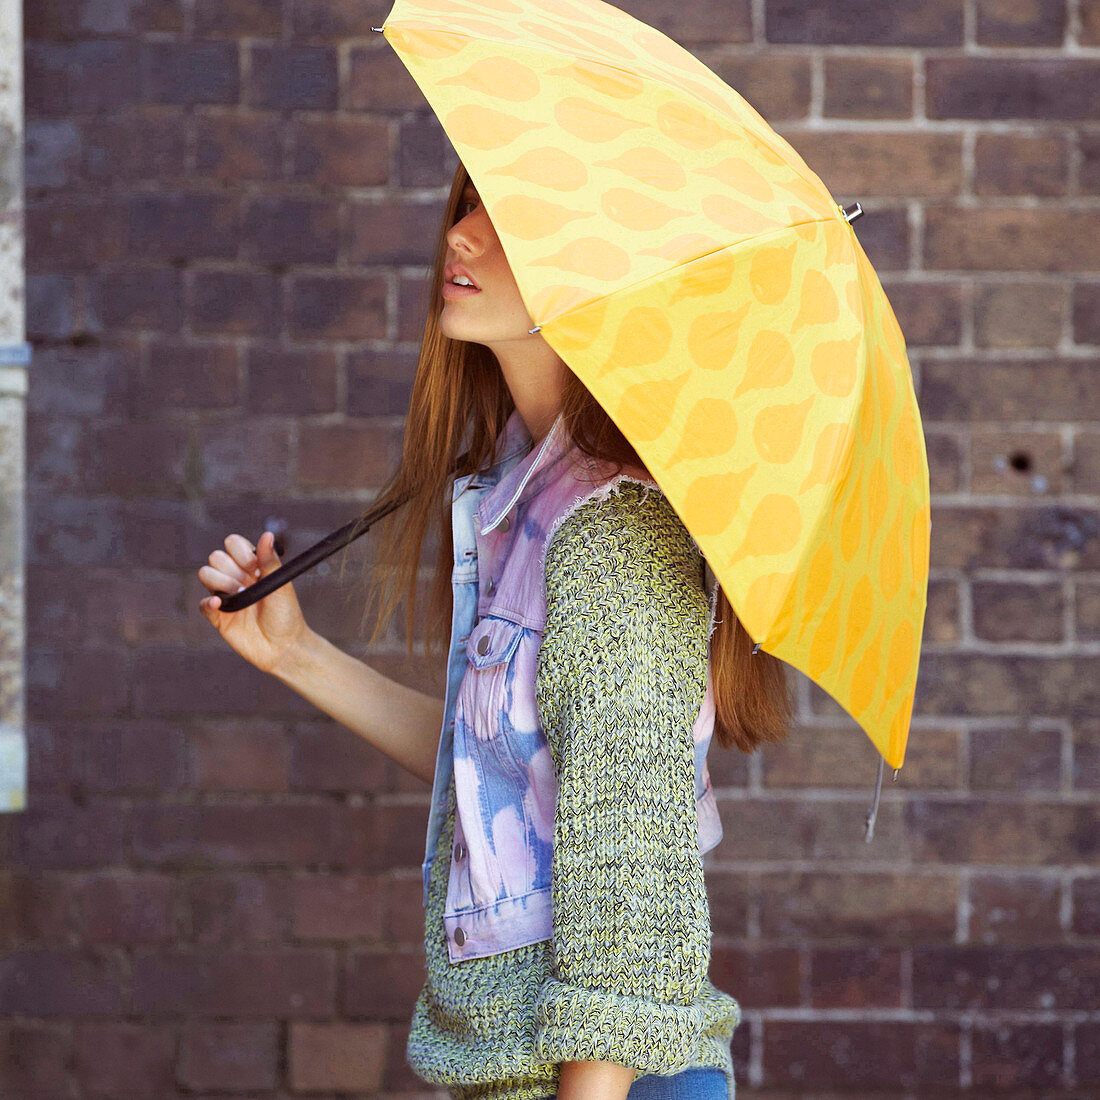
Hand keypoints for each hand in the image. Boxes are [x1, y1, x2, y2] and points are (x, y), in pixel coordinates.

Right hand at [197, 530, 310, 675]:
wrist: (284, 647)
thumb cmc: (286, 615)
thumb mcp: (282, 585)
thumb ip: (270, 561)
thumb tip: (267, 534)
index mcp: (252, 566)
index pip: (233, 544)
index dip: (240, 551)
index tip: (255, 566)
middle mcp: (236, 577)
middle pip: (216, 557)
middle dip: (232, 568)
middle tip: (249, 583)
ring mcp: (226, 596)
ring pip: (205, 574)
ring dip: (220, 581)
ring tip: (239, 595)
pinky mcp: (218, 617)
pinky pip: (202, 603)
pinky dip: (208, 602)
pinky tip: (220, 603)